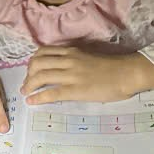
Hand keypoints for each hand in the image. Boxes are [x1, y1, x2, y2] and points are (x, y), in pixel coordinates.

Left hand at [21, 46, 153, 103]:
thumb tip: (63, 67)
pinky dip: (38, 97)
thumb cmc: (113, 67)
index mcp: (72, 51)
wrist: (127, 73)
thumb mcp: (89, 56)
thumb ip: (74, 59)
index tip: (31, 70)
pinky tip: (32, 102)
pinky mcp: (75, 90)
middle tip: (27, 84)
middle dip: (28, 74)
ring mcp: (71, 75)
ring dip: (29, 85)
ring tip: (26, 93)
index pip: (43, 51)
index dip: (33, 61)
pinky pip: (51, 92)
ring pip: (40, 77)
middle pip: (37, 63)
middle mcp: (68, 60)